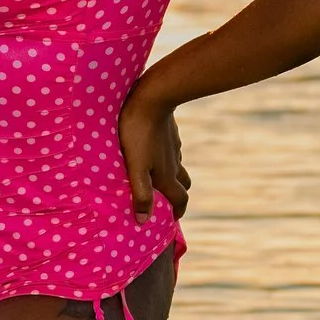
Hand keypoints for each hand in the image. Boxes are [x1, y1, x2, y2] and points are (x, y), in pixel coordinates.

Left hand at [117, 90, 189, 219]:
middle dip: (177, 194)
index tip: (174, 218)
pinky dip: (165, 156)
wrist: (153, 98)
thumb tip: (143, 220)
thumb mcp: (136, 167)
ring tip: (158, 176)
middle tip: (167, 199)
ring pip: (177, 165)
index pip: (180, 199)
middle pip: (183, 183)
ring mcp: (173, 146)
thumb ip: (140, 193)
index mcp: (167, 175)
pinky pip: (171, 148)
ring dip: (172, 174)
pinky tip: (153, 150)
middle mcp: (174, 163)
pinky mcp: (169, 132)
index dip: (179, 211)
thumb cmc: (138, 134)